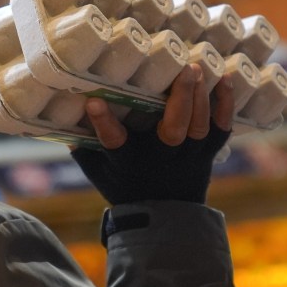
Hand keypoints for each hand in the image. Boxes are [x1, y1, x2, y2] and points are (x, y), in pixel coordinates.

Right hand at [71, 65, 234, 203]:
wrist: (166, 219)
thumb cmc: (125, 187)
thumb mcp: (99, 172)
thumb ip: (84, 146)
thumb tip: (61, 112)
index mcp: (129, 162)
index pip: (114, 142)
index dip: (104, 123)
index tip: (93, 102)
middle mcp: (161, 158)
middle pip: (173, 130)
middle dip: (179, 99)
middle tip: (184, 69)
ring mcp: (188, 156)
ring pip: (198, 127)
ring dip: (200, 96)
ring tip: (199, 68)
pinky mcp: (207, 153)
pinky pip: (220, 129)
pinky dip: (225, 105)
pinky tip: (226, 79)